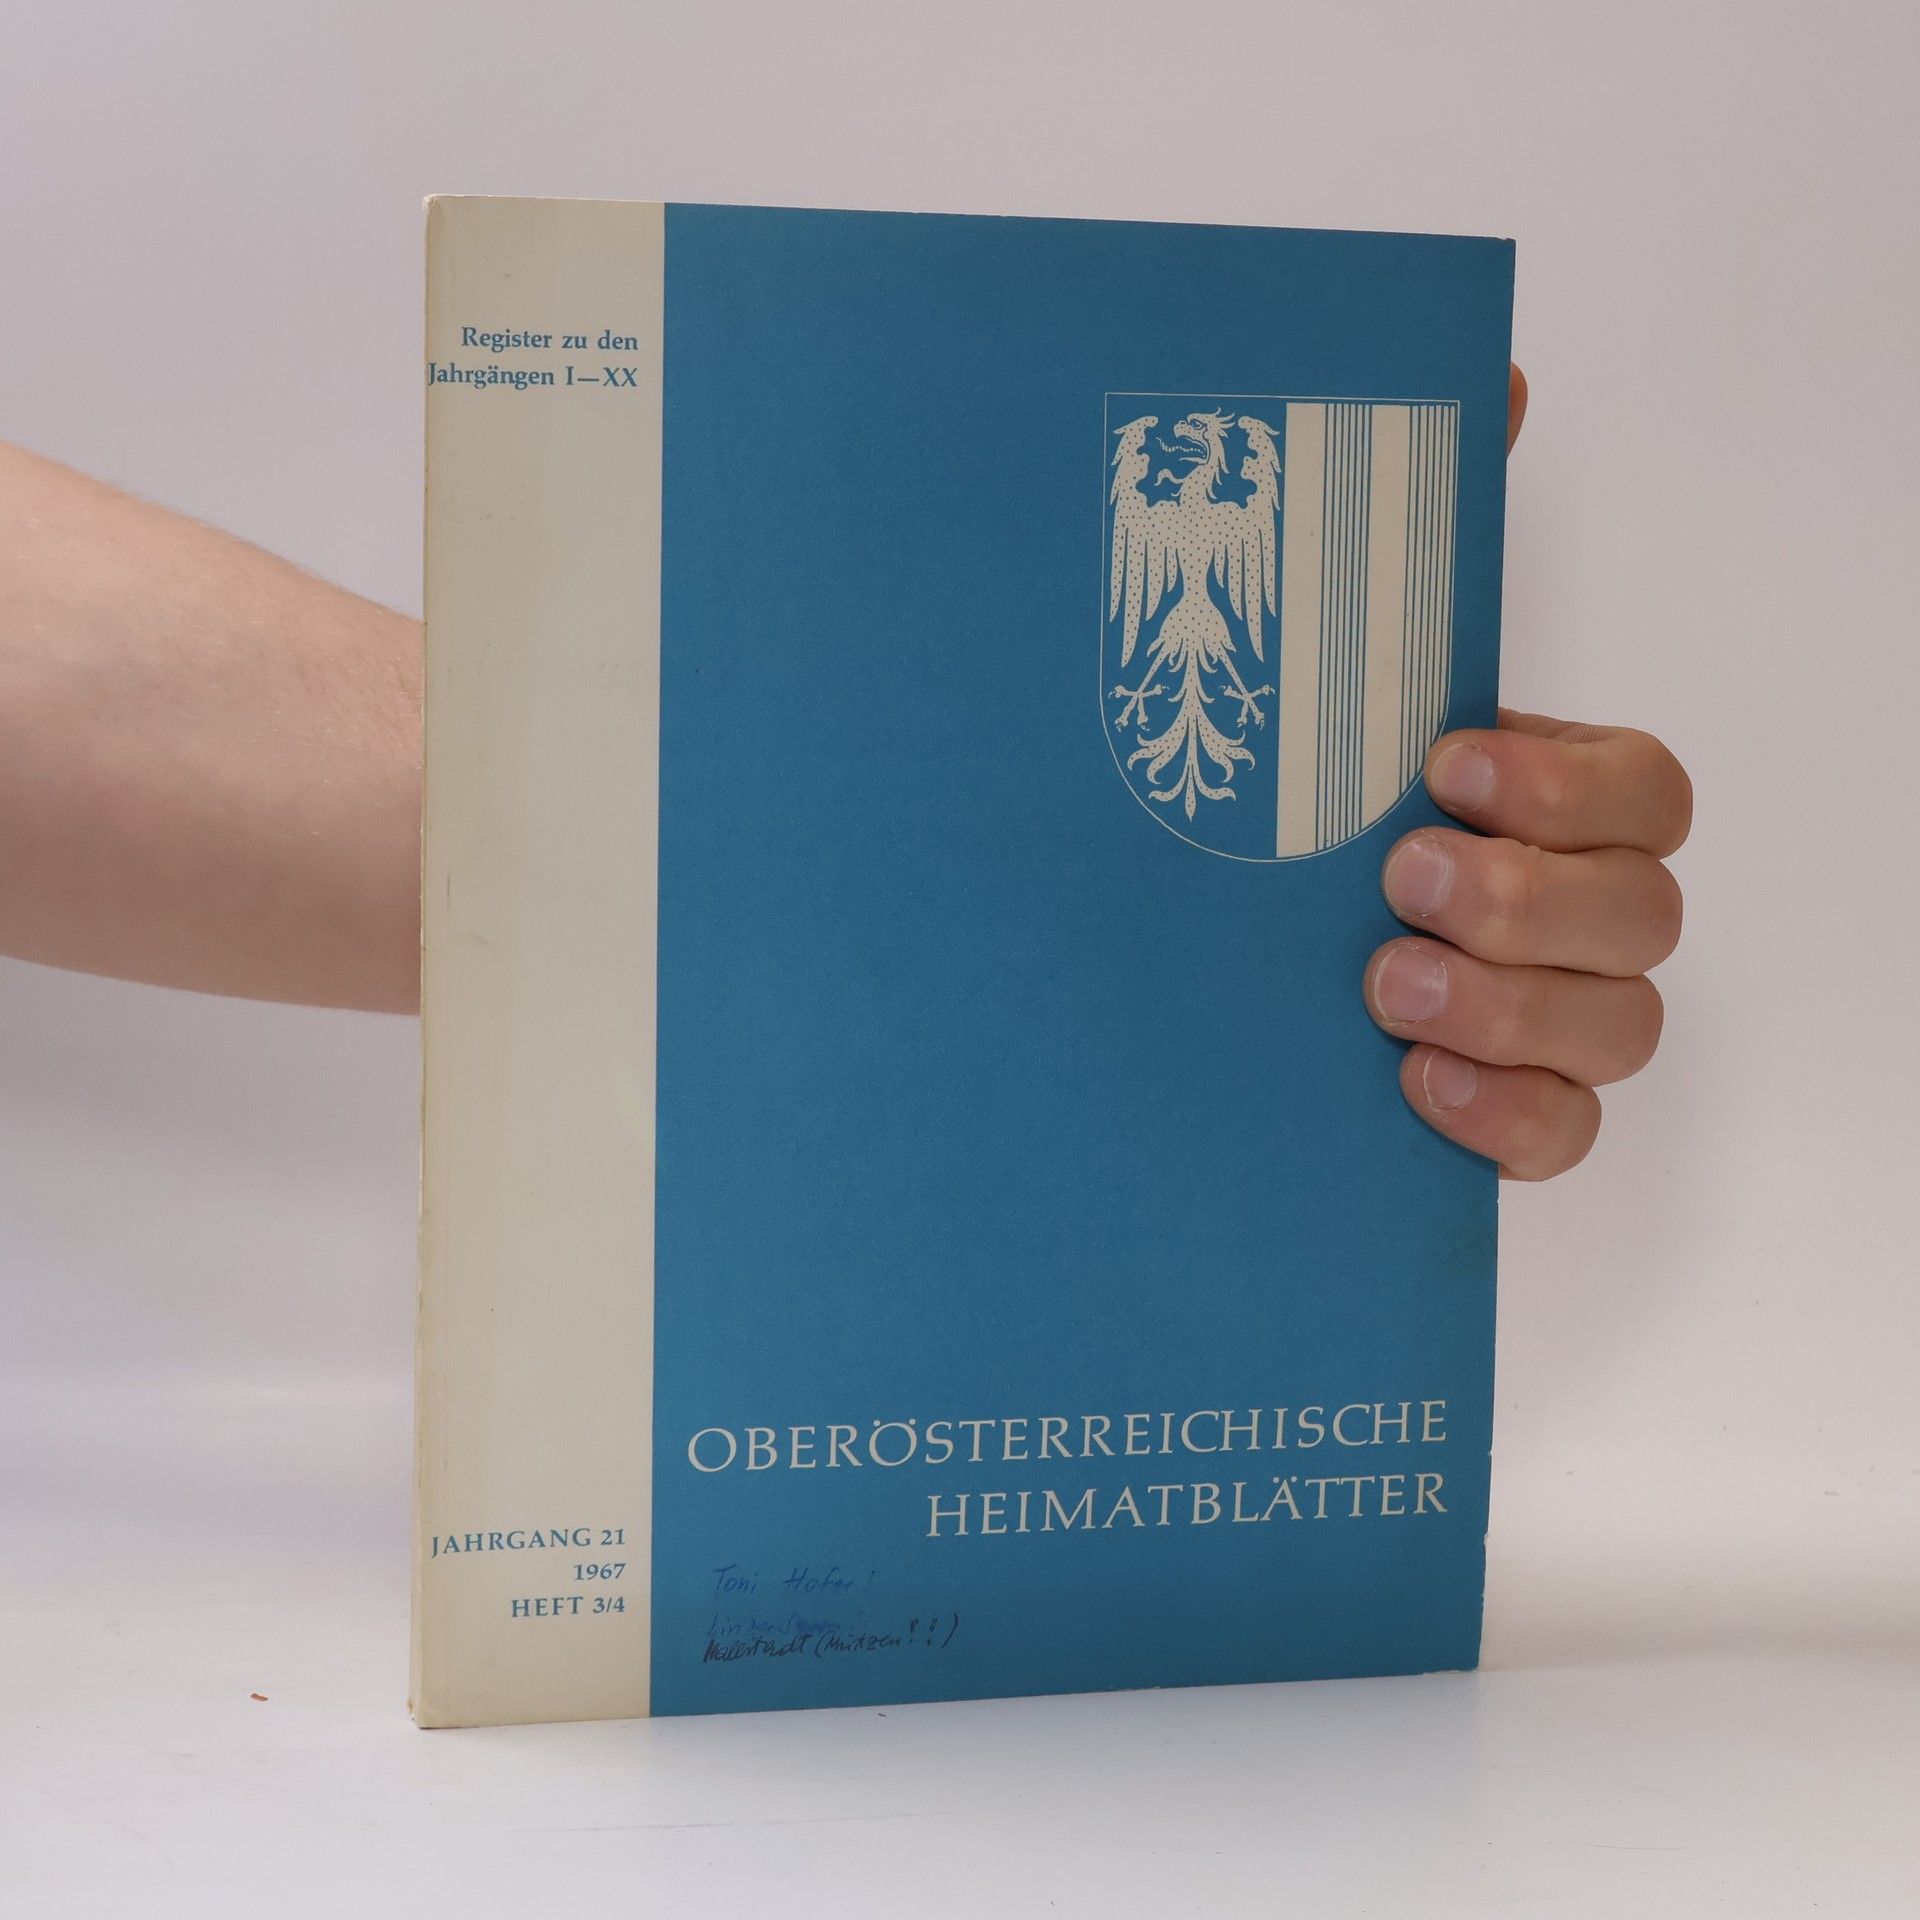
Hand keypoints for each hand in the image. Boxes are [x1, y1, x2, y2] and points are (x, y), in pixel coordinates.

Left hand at [1361, 367, 1691, 1178]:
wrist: (1181, 938)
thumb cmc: (1281, 793)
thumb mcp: (1321, 668)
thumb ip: (1410, 535)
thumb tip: (1490, 374)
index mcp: (1548, 801)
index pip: (1648, 791)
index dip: (1570, 787)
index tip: (1444, 762)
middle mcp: (1570, 907)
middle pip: (1647, 915)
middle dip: (1530, 899)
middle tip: (1401, 878)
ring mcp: (1547, 1018)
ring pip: (1622, 1029)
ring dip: (1512, 1008)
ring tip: (1384, 988)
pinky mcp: (1501, 1109)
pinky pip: (1565, 1137)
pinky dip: (1508, 1119)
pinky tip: (1414, 1089)